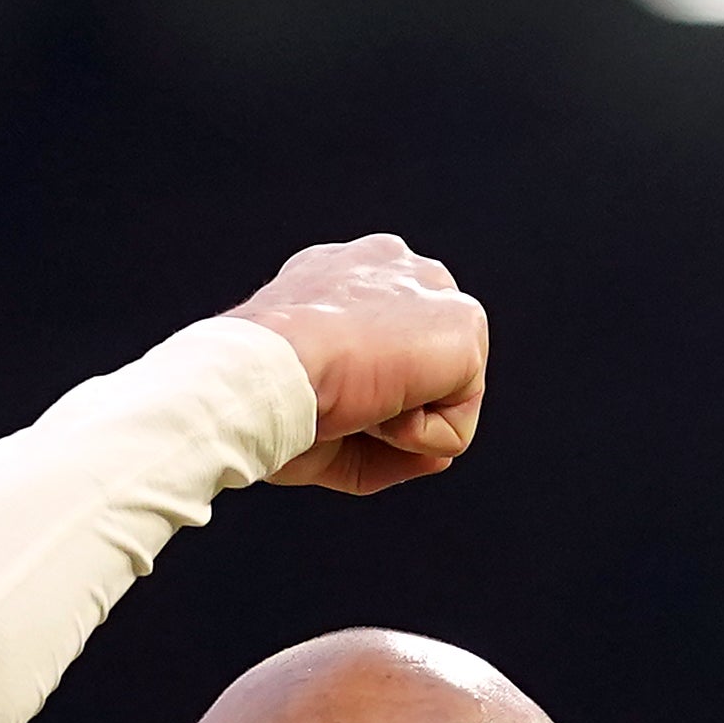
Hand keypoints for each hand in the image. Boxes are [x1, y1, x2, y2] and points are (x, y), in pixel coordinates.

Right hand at [222, 236, 484, 494]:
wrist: (260, 372)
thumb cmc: (265, 396)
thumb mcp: (318, 411)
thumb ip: (381, 431)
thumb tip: (442, 456)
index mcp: (345, 273)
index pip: (383, 345)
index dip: (357, 394)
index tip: (314, 389)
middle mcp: (392, 266)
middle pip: (423, 370)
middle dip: (389, 406)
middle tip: (333, 396)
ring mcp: (431, 289)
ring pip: (444, 400)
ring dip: (398, 425)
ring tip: (352, 396)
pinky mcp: (464, 323)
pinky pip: (457, 428)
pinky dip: (414, 440)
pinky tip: (374, 403)